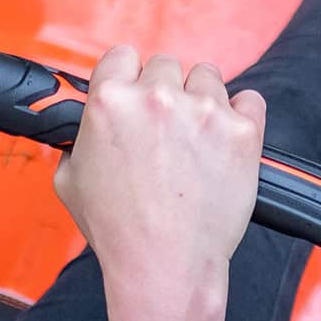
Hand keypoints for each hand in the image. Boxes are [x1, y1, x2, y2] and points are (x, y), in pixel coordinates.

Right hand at [53, 46, 267, 320]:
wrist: (165, 265)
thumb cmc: (118, 230)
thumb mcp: (69, 181)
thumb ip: (77, 140)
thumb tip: (87, 127)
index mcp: (110, 101)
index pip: (122, 56)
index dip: (127, 77)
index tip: (134, 97)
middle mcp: (157, 96)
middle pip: (166, 65)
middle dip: (165, 92)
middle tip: (165, 132)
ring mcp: (204, 111)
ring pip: (208, 77)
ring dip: (202, 101)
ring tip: (196, 141)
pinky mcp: (242, 132)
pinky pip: (250, 100)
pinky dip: (242, 115)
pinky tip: (226, 141)